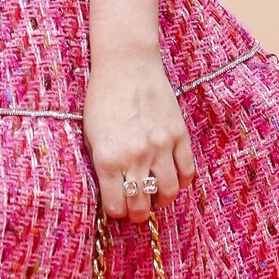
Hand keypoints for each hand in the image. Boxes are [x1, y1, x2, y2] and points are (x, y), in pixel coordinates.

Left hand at [82, 51, 196, 223]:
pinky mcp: (179, 136)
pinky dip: (181, 181)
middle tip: (137, 209)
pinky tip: (172, 177)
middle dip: (138, 212)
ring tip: (155, 194)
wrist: (127, 65)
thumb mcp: (91, 134)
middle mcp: (134, 157)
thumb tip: (112, 191)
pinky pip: (187, 172)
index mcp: (107, 158)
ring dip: (161, 199)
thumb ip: (101, 164)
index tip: (118, 208)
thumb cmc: (103, 98)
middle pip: (142, 205)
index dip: (117, 211)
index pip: (116, 205)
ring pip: (167, 193)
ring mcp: (160, 147)